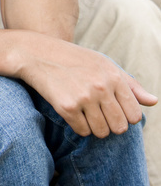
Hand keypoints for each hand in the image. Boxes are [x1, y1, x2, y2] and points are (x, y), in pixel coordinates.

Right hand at [17, 34, 156, 136]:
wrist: (37, 53)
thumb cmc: (74, 59)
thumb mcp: (103, 64)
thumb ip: (130, 85)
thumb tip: (153, 102)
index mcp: (113, 76)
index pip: (134, 115)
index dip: (124, 117)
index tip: (112, 111)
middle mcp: (101, 87)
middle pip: (119, 128)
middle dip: (110, 125)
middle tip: (97, 114)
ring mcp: (83, 97)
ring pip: (101, 132)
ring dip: (94, 127)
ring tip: (84, 113)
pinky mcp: (66, 107)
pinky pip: (82, 131)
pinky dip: (78, 126)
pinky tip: (71, 112)